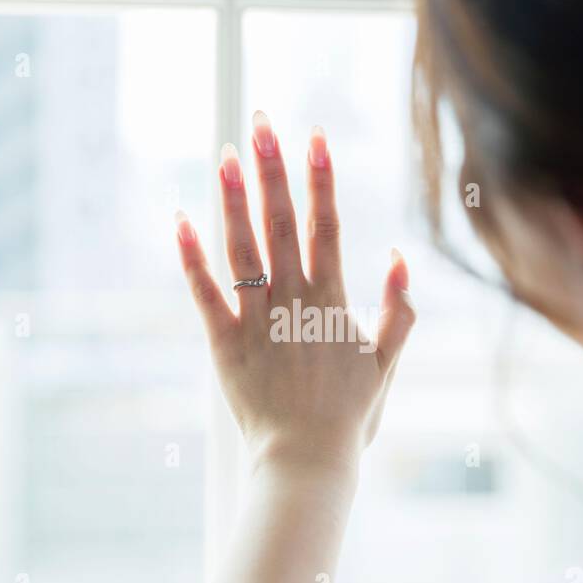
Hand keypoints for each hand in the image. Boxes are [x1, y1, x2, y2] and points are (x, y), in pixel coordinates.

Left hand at [174, 111, 415, 478]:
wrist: (306, 463)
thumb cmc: (349, 417)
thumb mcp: (386, 363)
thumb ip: (399, 310)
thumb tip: (401, 256)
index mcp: (332, 300)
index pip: (327, 224)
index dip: (320, 177)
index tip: (314, 134)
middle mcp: (293, 300)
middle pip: (281, 222)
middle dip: (272, 167)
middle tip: (260, 120)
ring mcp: (256, 320)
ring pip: (242, 247)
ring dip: (233, 198)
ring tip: (226, 153)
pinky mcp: (223, 343)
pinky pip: (204, 293)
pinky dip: (191, 256)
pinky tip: (181, 218)